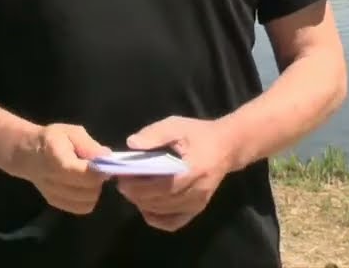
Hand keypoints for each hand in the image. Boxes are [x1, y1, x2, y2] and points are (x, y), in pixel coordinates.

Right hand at [15, 123, 111, 214]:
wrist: (29, 153)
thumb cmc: (53, 139)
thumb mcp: (72, 132)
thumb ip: (90, 145)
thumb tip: (108, 157)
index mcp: (55, 157)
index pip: (83, 173)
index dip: (99, 171)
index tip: (104, 162)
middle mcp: (52, 180)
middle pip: (88, 190)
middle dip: (98, 180)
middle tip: (96, 168)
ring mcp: (52, 194)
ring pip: (88, 201)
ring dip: (94, 189)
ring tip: (89, 176)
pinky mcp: (55, 203)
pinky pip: (81, 208)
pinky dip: (88, 199)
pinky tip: (83, 186)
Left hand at [115, 116, 234, 231]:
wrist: (227, 147)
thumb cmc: (199, 134)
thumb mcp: (176, 125)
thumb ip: (154, 134)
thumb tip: (131, 144)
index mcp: (195, 168)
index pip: (163, 184)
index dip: (140, 185)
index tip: (122, 178)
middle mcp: (199, 190)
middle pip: (162, 200)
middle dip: (137, 194)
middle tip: (122, 183)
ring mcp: (199, 203)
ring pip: (164, 212)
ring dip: (143, 204)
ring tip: (131, 191)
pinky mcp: (197, 210)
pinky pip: (173, 222)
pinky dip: (156, 218)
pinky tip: (145, 206)